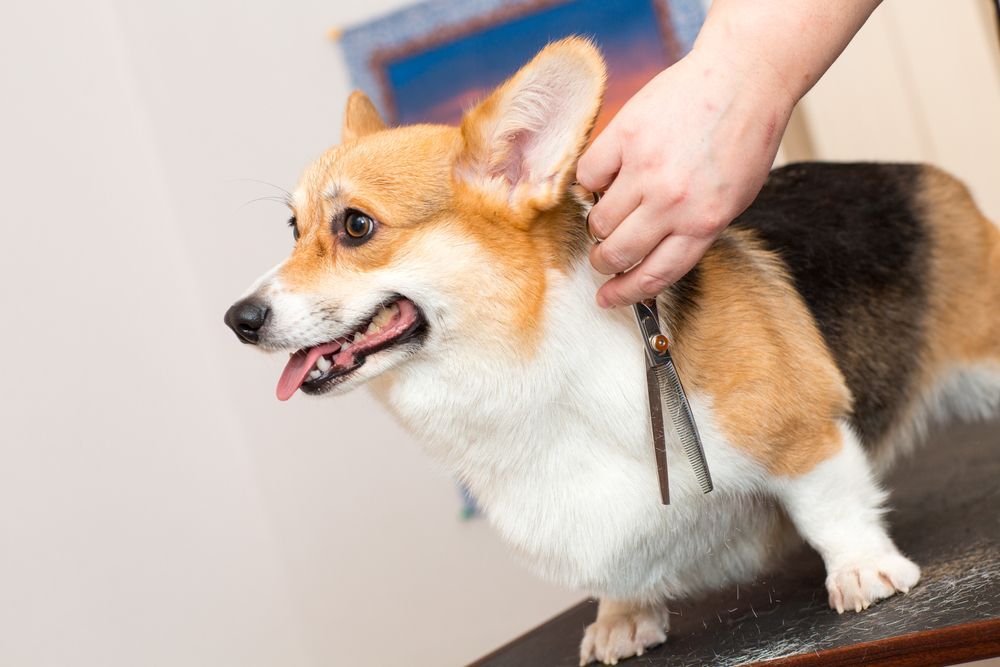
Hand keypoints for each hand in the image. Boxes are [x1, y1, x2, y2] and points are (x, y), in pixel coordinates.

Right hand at [577, 49, 794, 306]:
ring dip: (599, 222)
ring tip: (612, 209)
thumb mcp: (732, 199)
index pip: (654, 276)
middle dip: (605, 262)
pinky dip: (593, 179)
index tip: (608, 298)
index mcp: (704, 224)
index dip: (625, 294)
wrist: (743, 77)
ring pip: (598, 220)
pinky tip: (609, 172)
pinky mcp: (625, 137)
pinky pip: (589, 175)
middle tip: (602, 257)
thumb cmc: (742, 137)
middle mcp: (673, 202)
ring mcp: (646, 169)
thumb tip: (650, 257)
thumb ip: (693, 230)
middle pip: (618, 253)